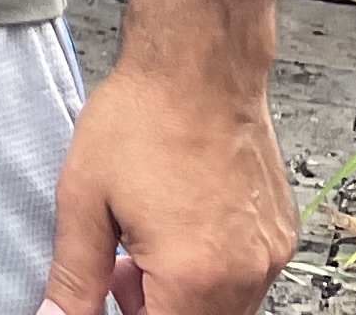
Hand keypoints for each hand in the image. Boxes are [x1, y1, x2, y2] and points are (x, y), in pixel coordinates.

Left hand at [41, 64, 296, 314]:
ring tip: (143, 241)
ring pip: (223, 308)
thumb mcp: (83, 197)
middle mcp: (244, 274)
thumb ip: (74, 274)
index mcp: (194, 275)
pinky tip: (179, 227)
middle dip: (152, 308)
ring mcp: (269, 257)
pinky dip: (210, 271)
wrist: (199, 64)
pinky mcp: (281, 236)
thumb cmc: (143, 116)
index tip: (109, 292)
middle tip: (119, 268)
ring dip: (181, 294)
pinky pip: (245, 278)